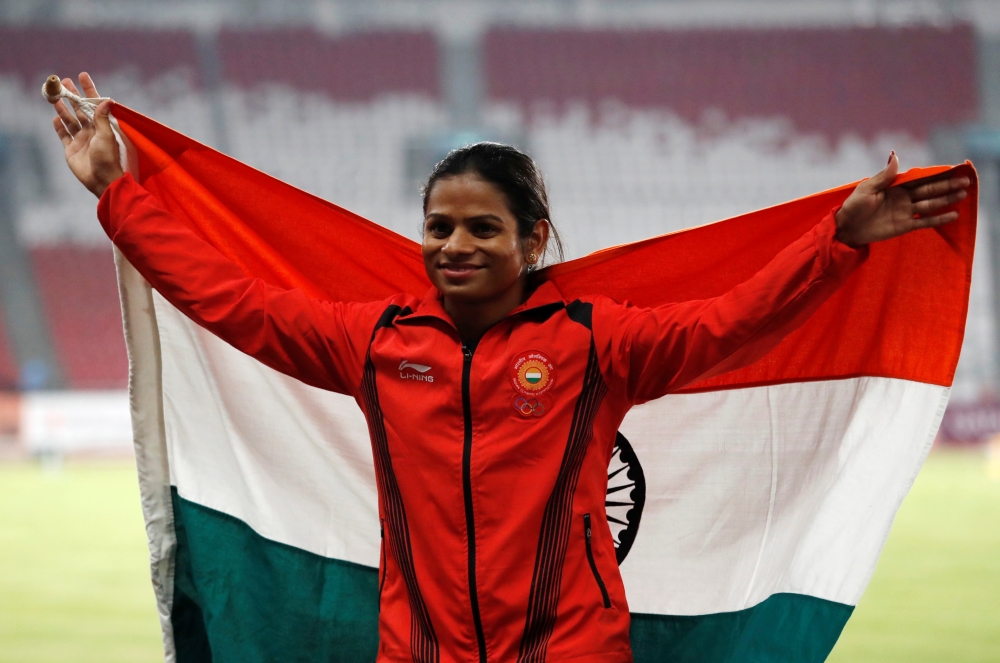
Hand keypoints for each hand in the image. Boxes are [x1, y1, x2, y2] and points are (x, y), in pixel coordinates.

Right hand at [49, 72, 123, 197]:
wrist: (101, 179)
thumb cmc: (107, 157)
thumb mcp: (106, 135)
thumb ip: (102, 118)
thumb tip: (107, 99)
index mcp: (102, 126)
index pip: (94, 103)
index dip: (89, 90)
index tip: (83, 75)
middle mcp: (91, 130)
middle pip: (79, 109)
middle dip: (72, 95)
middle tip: (64, 81)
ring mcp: (81, 139)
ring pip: (70, 120)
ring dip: (63, 108)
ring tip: (55, 97)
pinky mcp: (71, 149)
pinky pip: (64, 135)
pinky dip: (59, 127)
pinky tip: (55, 118)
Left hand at [834, 152, 969, 246]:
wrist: (846, 228)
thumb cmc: (853, 206)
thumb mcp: (867, 188)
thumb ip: (885, 175)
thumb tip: (895, 154)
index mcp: (895, 186)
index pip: (920, 178)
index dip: (936, 174)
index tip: (952, 168)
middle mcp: (903, 198)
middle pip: (929, 190)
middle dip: (947, 186)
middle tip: (965, 181)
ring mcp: (905, 212)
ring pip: (930, 205)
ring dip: (946, 200)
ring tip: (963, 194)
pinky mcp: (904, 226)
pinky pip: (924, 222)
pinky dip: (938, 219)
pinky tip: (953, 214)